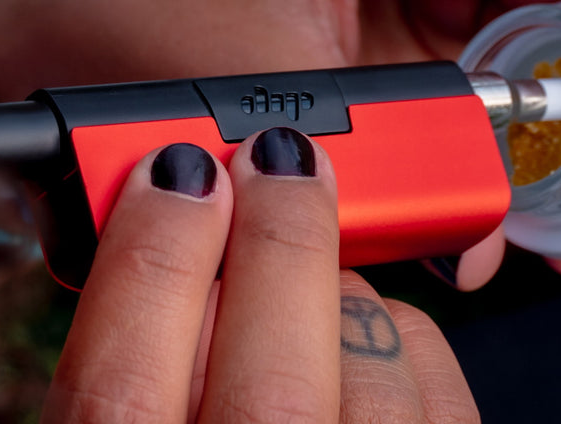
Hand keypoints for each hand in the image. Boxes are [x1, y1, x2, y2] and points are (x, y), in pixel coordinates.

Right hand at [41, 131, 476, 422]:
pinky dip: (400, 339)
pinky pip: (439, 398)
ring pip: (370, 394)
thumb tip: (160, 235)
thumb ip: (126, 362)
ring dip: (338, 293)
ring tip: (302, 270)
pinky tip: (357, 336)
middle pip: (272, 388)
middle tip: (277, 163)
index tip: (174, 176)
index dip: (151, 258)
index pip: (120, 391)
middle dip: (279, 244)